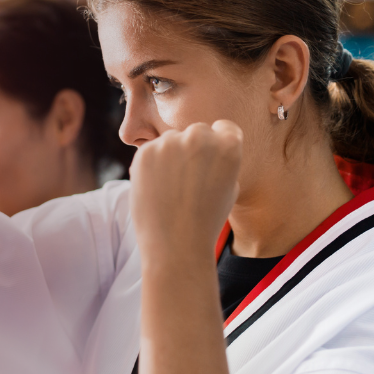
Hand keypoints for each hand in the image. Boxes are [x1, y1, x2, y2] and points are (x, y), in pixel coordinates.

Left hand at [130, 121, 242, 262]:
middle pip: (196, 131)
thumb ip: (219, 160)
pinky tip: (157, 189)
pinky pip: (150, 151)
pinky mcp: (144, 152)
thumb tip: (206, 143)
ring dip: (170, 156)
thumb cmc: (206, 219)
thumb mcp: (229, 186)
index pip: (223, 128)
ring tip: (172, 189)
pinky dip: (151, 165)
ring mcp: (170, 142)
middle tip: (188, 180)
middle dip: (192, 149)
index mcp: (229, 144)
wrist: (177, 245)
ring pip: (170, 140)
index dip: (216, 146)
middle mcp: (200, 137)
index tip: (209, 164)